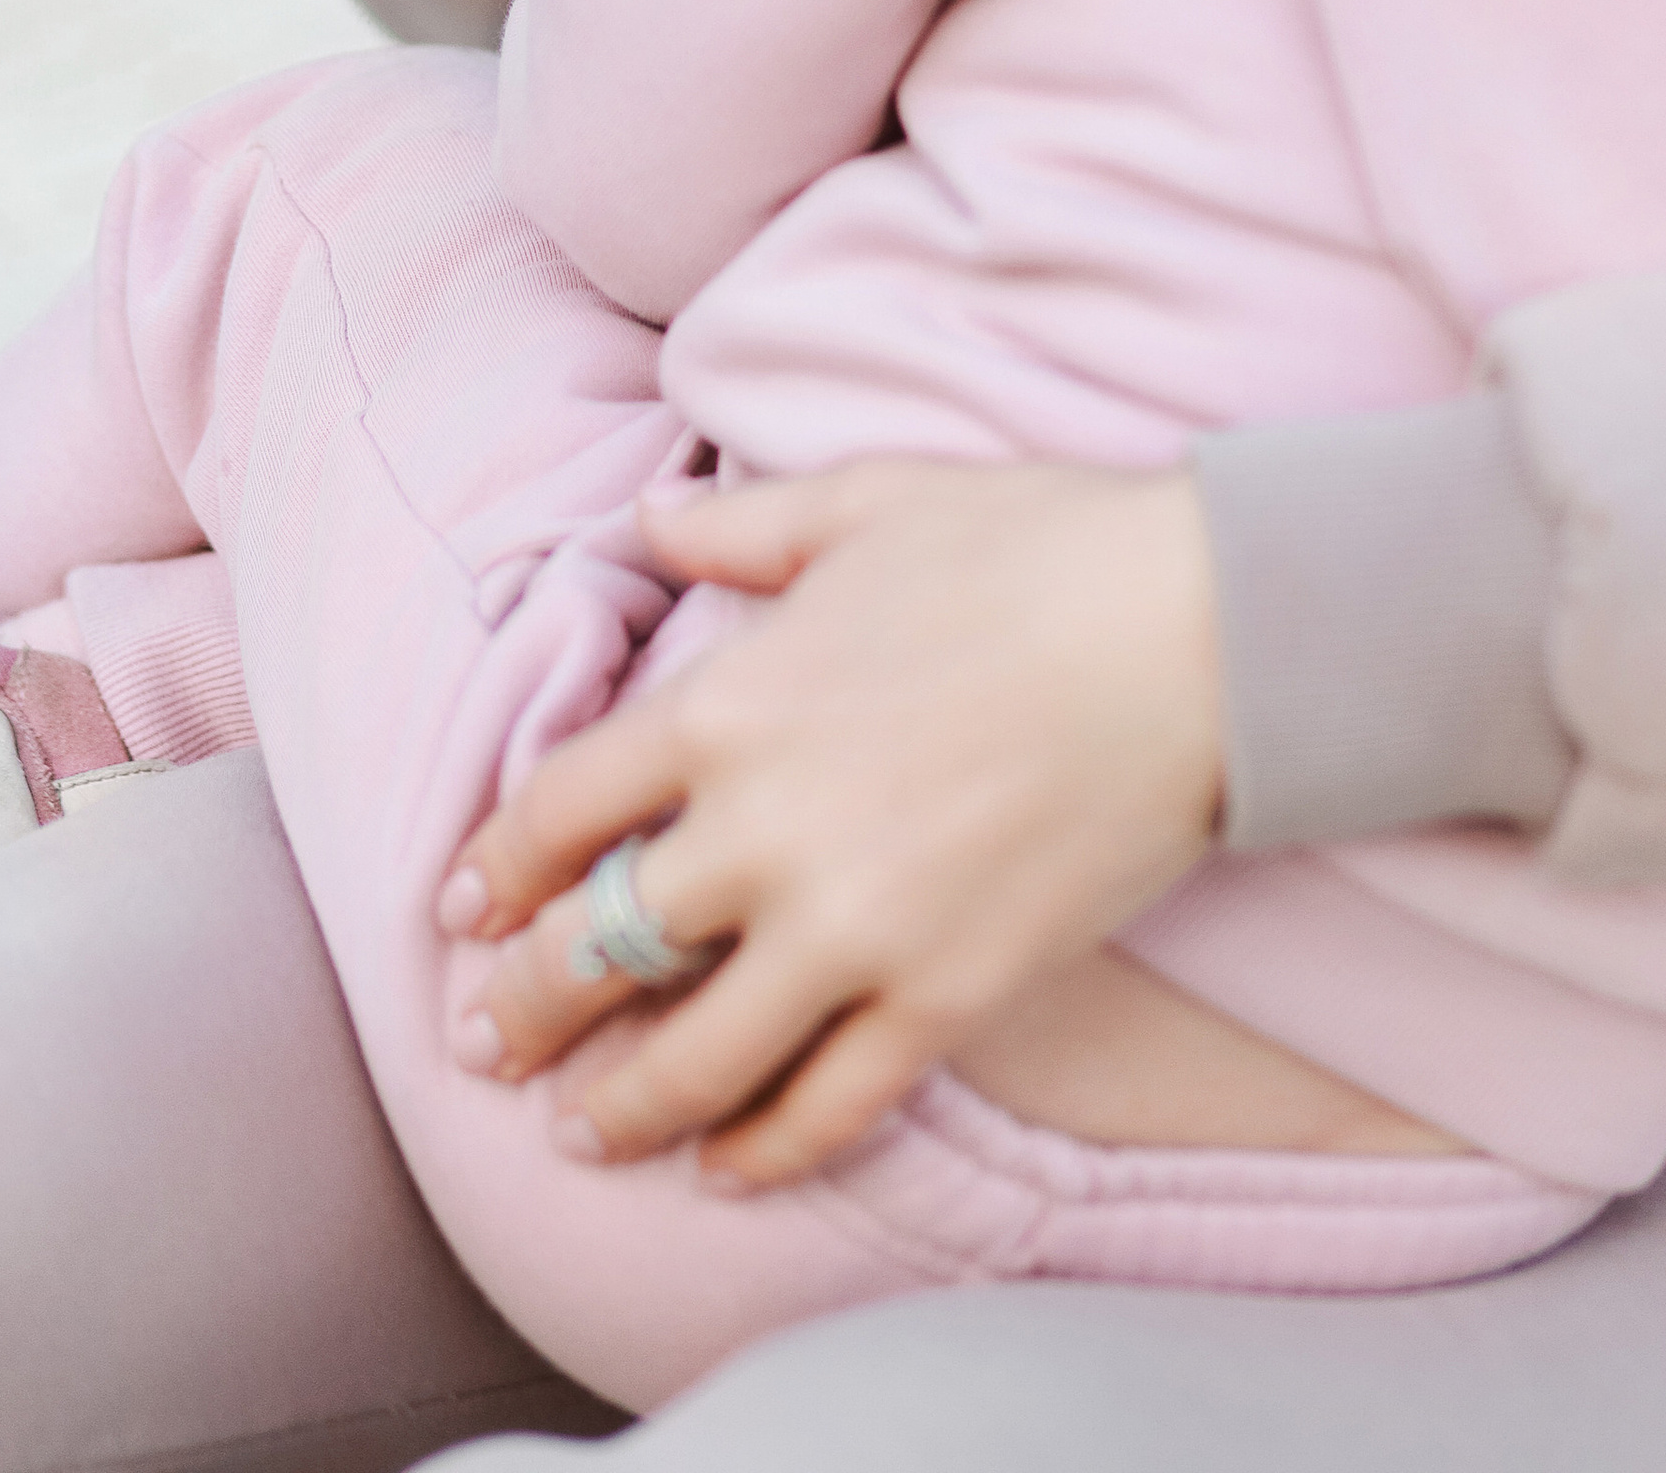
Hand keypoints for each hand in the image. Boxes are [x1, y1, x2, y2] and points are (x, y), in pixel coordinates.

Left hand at [439, 460, 1223, 1184]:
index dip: (494, 869)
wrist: (1201, 632)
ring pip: (692, 1057)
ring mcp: (855, 929)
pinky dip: (764, 1149)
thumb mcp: (868, 502)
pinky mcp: (947, 998)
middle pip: (596, 950)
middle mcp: (765, 831)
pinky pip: (828, 1105)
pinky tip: (726, 1163)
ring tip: (582, 1132)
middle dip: (525, 1009)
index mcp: (732, 703)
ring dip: (619, 1106)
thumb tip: (651, 522)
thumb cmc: (1037, 545)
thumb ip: (743, 526)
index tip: (464, 906)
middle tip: (488, 1043)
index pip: (559, 811)